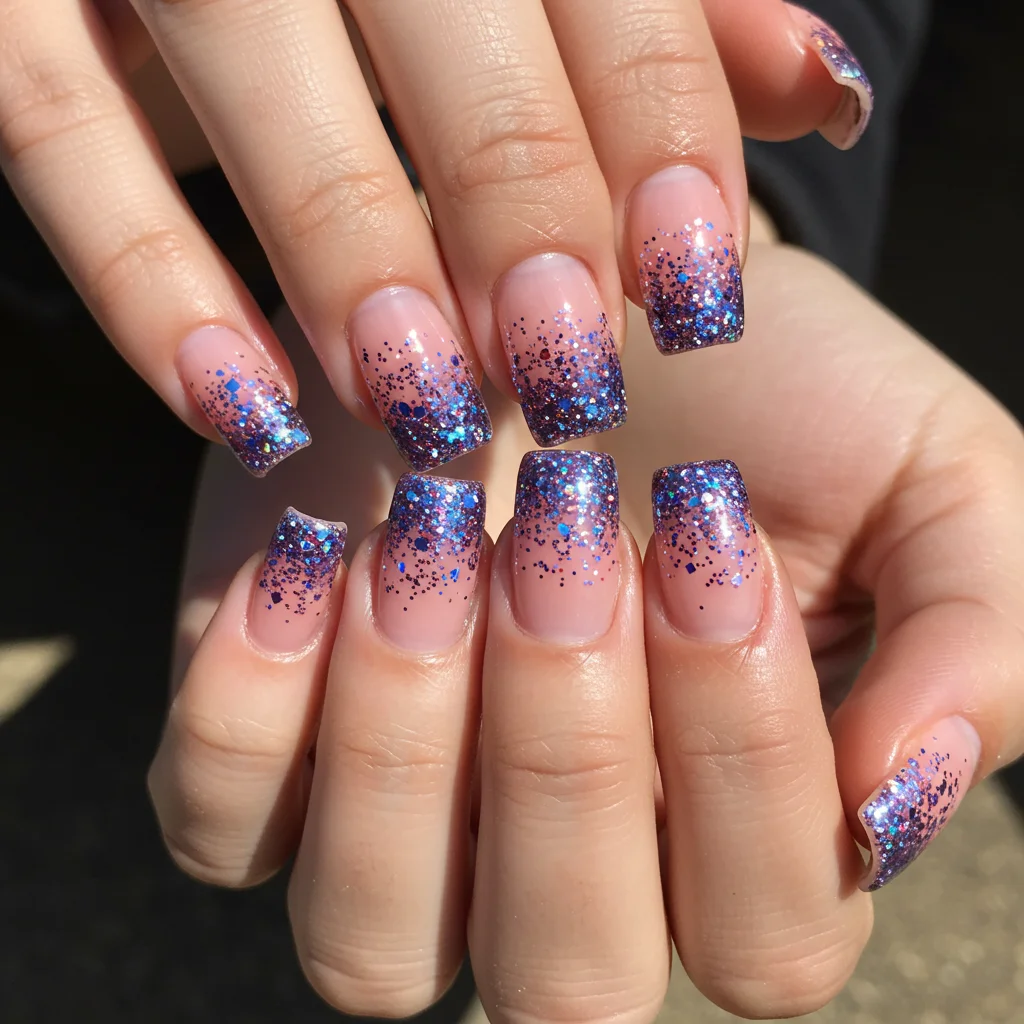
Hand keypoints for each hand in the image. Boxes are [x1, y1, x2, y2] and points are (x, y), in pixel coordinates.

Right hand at [1, 0, 868, 474]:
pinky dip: (143, 284)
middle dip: (520, 209)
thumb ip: (676, 16)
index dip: (662, 145)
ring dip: (351, 257)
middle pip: (451, 26)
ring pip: (250, 65)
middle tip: (567, 373)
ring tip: (425, 411)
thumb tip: (824, 92)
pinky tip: (236, 408)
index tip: (694, 297)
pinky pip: (53, 130)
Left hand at [150, 239, 1023, 1018]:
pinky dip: (255, 711)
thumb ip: (970, 640)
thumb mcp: (927, 482)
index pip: (764, 933)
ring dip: (407, 752)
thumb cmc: (767, 394)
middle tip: (567, 533)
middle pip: (566, 982)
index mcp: (738, 838)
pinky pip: (221, 822)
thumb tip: (899, 800)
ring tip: (436, 540)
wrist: (588, 292)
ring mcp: (402, 824)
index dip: (745, 761)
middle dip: (570, 755)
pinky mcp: (268, 744)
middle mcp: (565, 868)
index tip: (711, 534)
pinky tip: (319, 553)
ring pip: (374, 949)